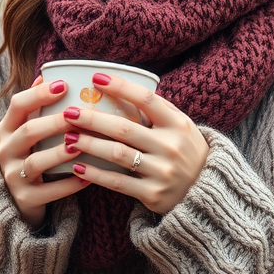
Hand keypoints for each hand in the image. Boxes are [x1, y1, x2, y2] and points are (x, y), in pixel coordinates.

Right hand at [0, 76, 90, 228]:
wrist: (15, 200)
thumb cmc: (28, 155)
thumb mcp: (24, 130)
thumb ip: (34, 107)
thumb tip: (45, 75)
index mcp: (7, 129)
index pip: (18, 105)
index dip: (40, 94)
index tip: (64, 85)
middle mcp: (5, 151)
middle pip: (28, 132)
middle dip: (54, 122)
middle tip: (79, 115)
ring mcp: (13, 176)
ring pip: (35, 162)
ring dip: (59, 153)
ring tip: (81, 146)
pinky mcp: (24, 199)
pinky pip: (47, 192)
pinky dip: (68, 185)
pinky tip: (88, 178)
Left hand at [61, 72, 208, 214]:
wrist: (205, 191)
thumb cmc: (186, 150)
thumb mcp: (180, 126)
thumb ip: (157, 109)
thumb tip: (122, 86)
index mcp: (178, 124)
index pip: (146, 99)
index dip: (120, 87)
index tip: (96, 79)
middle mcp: (171, 146)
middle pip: (124, 128)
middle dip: (93, 119)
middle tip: (68, 113)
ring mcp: (162, 171)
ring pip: (118, 154)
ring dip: (89, 145)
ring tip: (68, 138)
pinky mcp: (153, 194)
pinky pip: (118, 182)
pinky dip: (95, 174)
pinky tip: (77, 166)